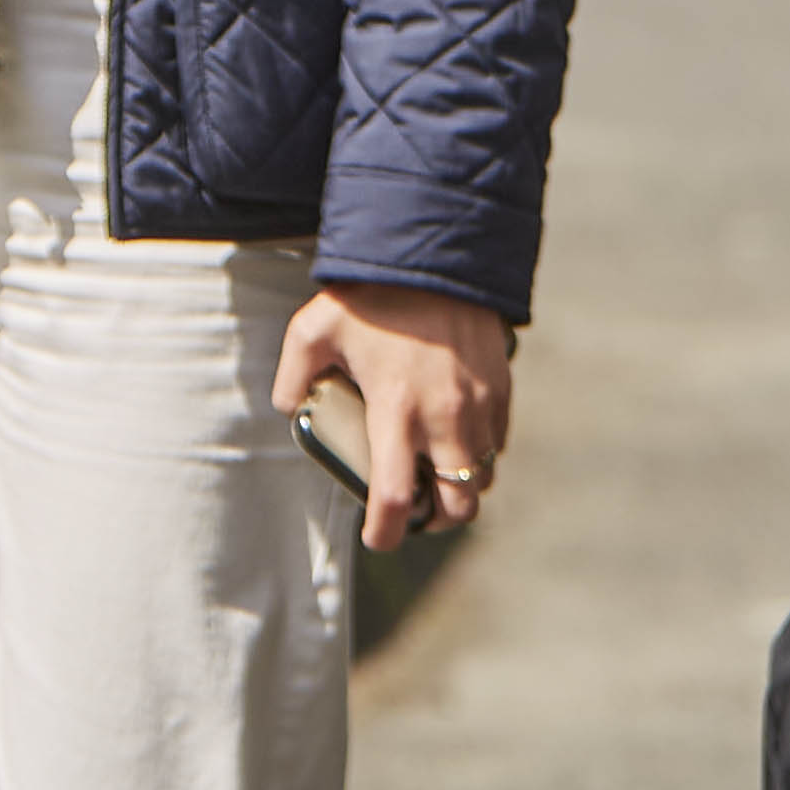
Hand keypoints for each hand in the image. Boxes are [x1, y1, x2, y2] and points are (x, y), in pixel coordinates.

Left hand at [273, 282, 515, 552]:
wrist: (438, 251)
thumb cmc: (372, 293)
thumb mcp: (314, 327)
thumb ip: (292, 374)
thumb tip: (287, 408)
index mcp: (397, 411)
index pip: (396, 497)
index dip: (386, 531)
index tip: (378, 538)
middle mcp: (445, 418)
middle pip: (458, 506)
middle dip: (437, 520)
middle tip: (415, 511)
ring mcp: (480, 405)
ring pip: (482, 477)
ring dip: (460, 485)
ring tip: (435, 473)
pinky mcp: (502, 388)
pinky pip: (497, 440)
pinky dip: (479, 450)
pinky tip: (455, 433)